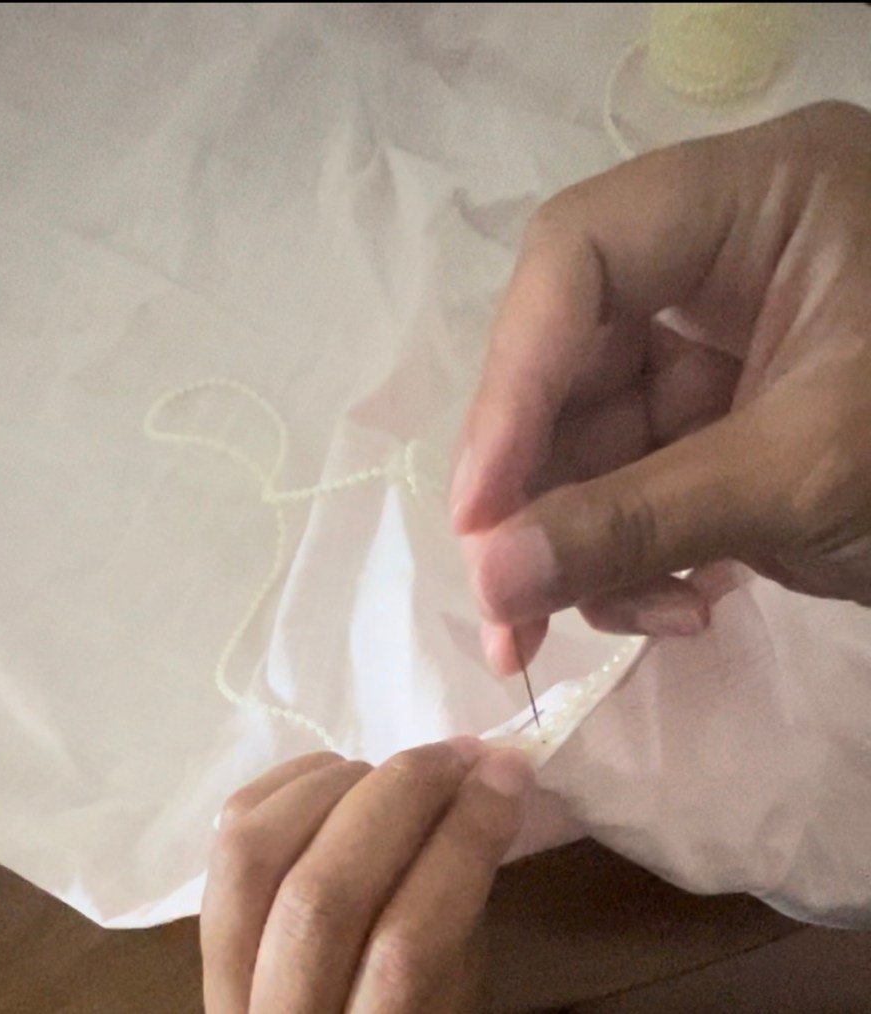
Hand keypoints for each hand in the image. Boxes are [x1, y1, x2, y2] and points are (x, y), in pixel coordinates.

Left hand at [200, 740, 529, 1012]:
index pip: (407, 947)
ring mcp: (223, 975)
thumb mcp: (454, 990)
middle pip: (323, 895)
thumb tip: (483, 786)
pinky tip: (340, 774)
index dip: (462, 842)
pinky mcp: (202, 920)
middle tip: (460, 753)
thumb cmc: (408, 1013)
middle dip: (402, 798)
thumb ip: (457, 903)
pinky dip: (291, 782)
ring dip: (340, 788)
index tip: (508, 773)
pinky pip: (230, 830)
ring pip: (257, 857)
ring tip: (399, 770)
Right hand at [450, 101, 870, 672]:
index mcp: (754, 199)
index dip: (511, 383)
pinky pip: (636, 476)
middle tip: (507, 609)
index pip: (580, 258)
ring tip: (642, 621)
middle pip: (570, 362)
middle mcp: (715, 256)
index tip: (478, 512)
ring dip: (594, 543)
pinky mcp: (718, 414)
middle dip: (543, 496)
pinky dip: (638, 550)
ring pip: (594, 437)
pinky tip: (675, 607)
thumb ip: (637, 522)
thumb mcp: (805, 476)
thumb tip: (485, 584)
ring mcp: (714, 341)